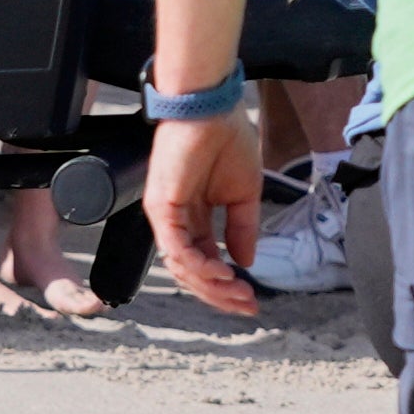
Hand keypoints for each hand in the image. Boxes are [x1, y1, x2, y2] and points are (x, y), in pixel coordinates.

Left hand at [146, 109, 265, 314]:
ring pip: (182, 267)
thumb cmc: (228, 141)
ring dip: (211, 285)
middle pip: (193, 273)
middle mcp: (177, 221)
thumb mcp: (245, 195)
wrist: (212, 110)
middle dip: (221, 294)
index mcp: (195, 218)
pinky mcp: (161, 207)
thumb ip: (242, 229)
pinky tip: (223, 271)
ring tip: (237, 289)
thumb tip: (246, 262)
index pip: (206, 263)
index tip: (252, 300)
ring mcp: (166, 216)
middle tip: (247, 304)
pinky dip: (199, 265)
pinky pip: (176, 247)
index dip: (228, 285)